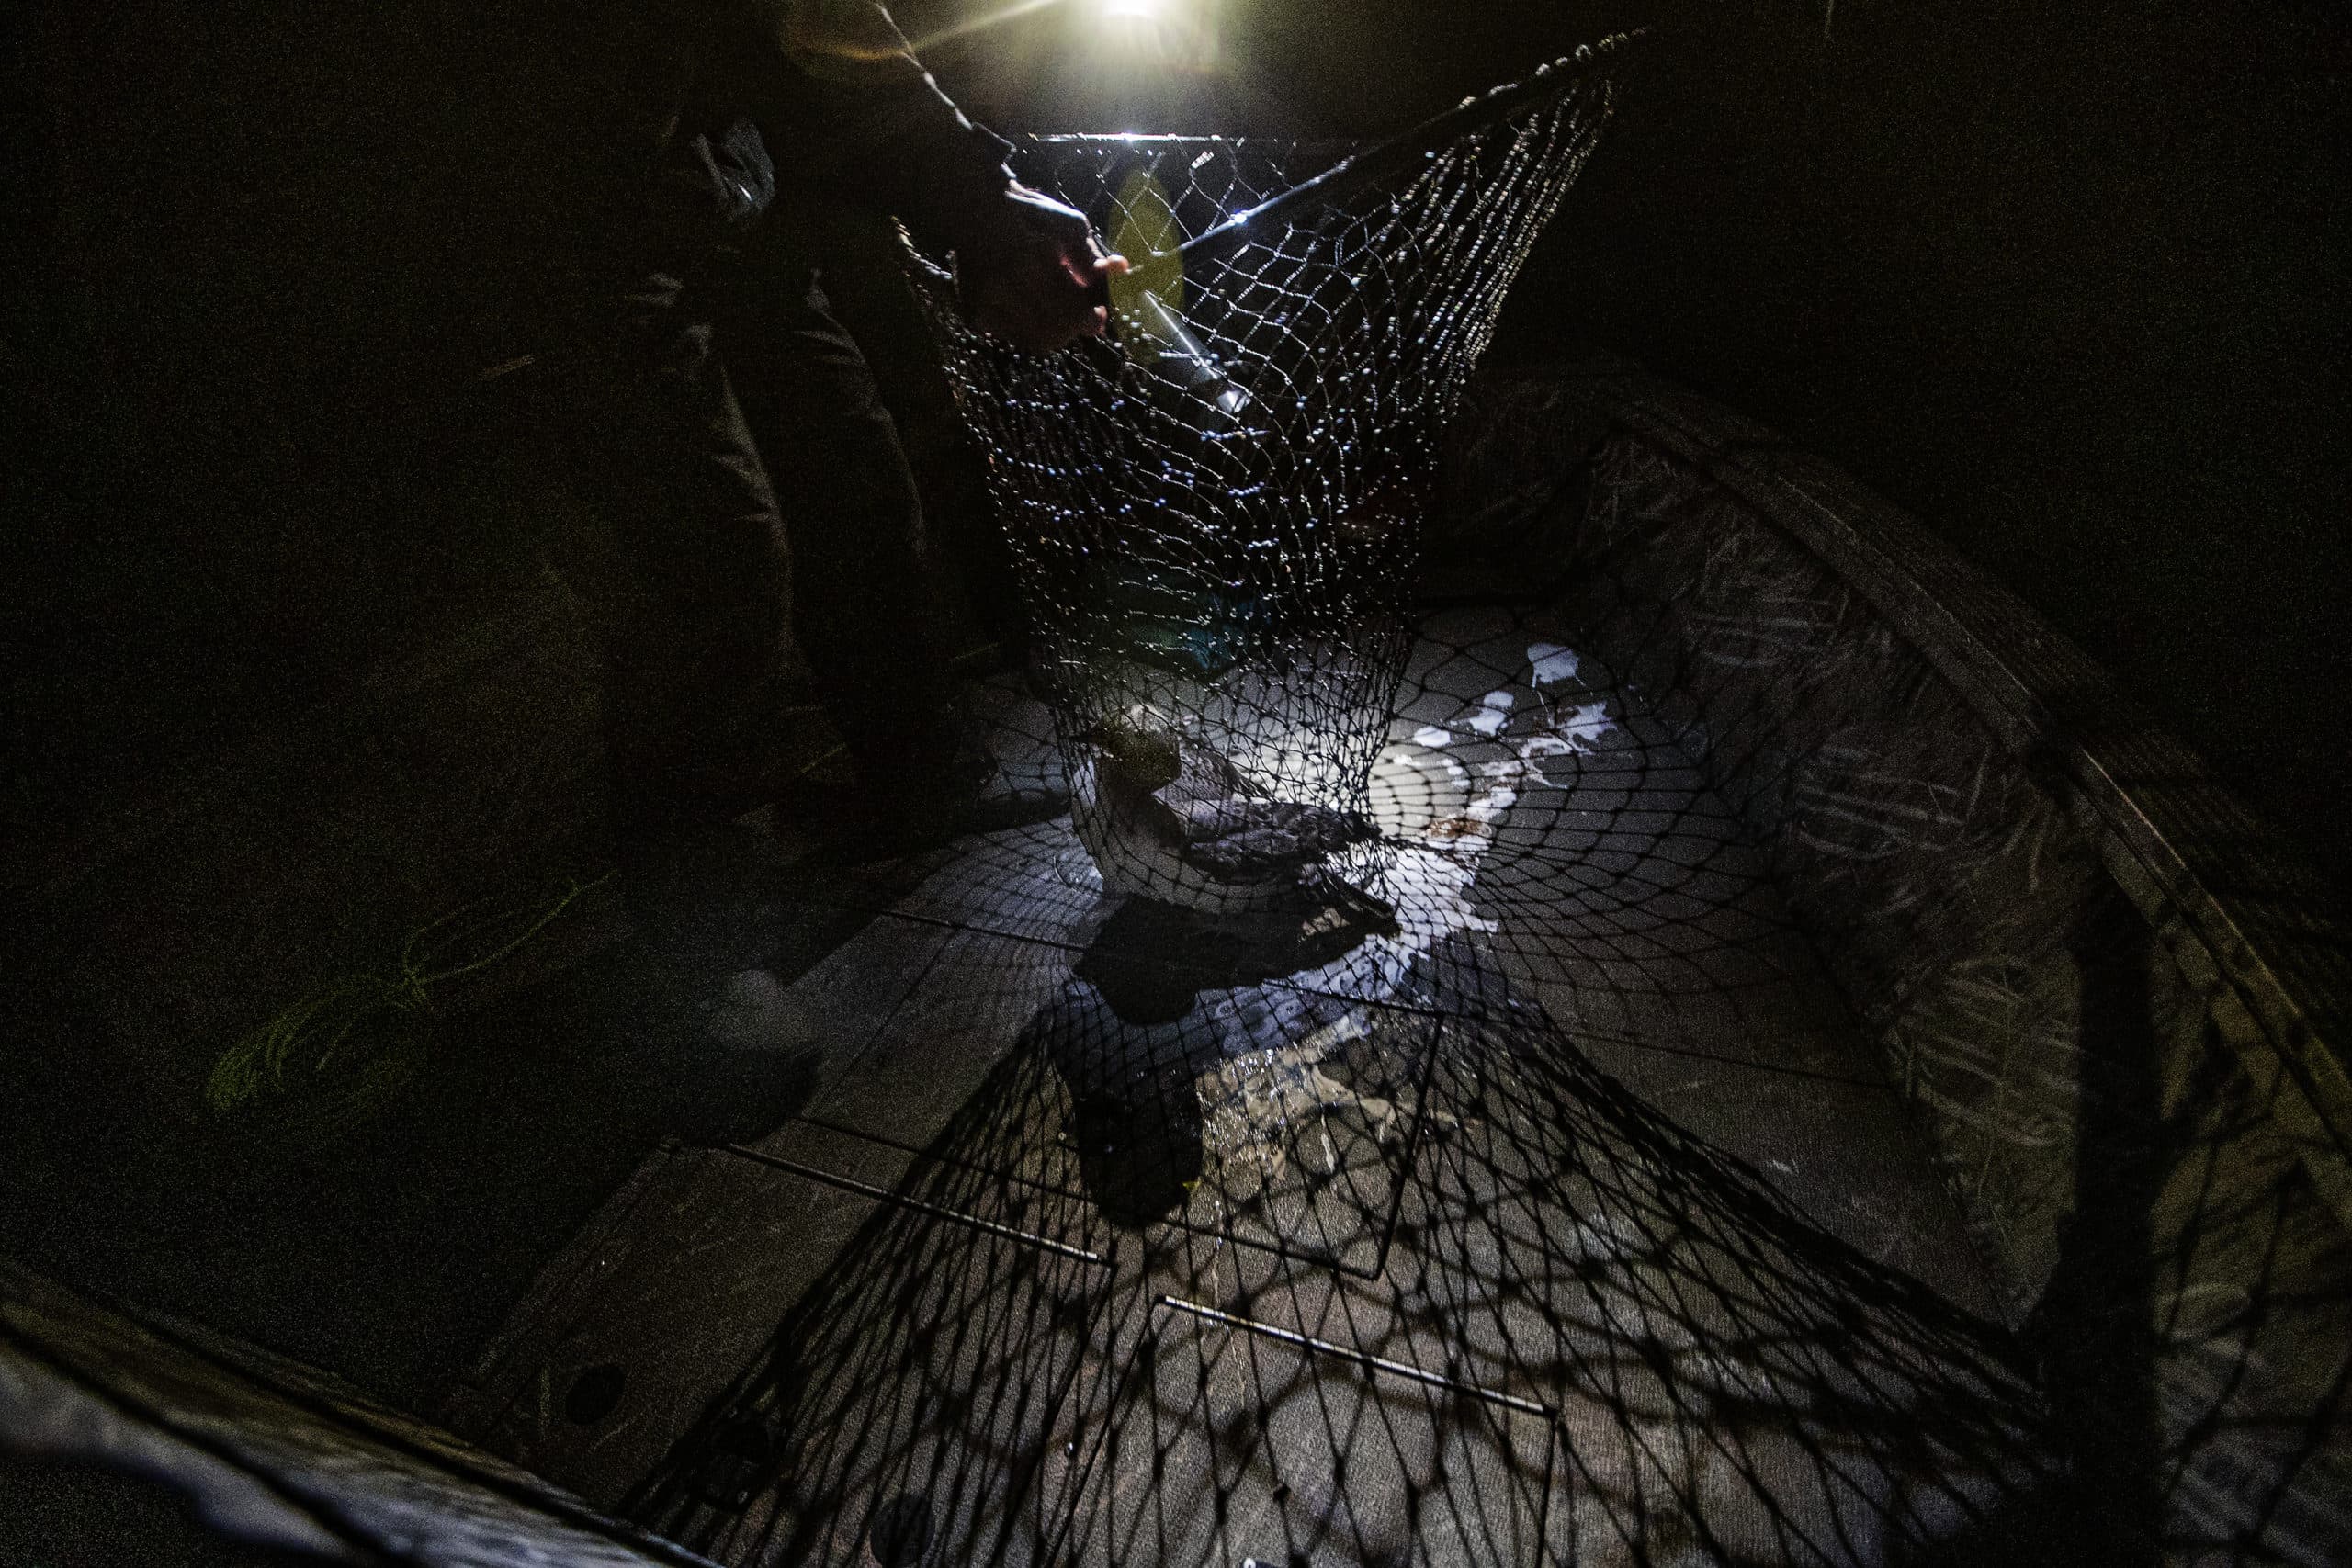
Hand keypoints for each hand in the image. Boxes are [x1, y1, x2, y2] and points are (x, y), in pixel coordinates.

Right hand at [956, 183, 1129, 352]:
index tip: (1098, 314)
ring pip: (1035, 341)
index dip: (1091, 319)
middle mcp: (1008, 283)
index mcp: (1036, 257)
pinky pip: (1013, 337)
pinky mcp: (973, 312)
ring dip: (1053, 332)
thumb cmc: (1029, 215)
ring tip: (1056, 311)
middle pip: (1056, 332)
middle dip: (1074, 327)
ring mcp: (987, 301)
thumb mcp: (1068, 222)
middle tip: (1080, 316)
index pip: (1073, 311)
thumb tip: (1119, 269)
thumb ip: (1092, 252)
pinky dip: (1028, 328)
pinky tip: (1030, 306)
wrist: (974, 210)